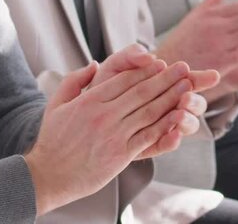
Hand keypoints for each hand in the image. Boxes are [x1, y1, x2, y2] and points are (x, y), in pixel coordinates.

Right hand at [24, 60, 211, 214]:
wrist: (49, 175)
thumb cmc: (53, 140)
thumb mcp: (56, 104)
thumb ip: (74, 81)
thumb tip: (93, 65)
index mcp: (90, 100)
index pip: (124, 80)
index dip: (146, 70)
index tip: (161, 62)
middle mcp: (104, 115)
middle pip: (142, 92)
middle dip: (166, 78)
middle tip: (183, 68)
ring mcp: (114, 134)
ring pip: (149, 112)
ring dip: (171, 98)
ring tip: (187, 87)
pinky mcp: (121, 154)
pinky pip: (149, 136)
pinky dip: (166, 125)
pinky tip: (179, 116)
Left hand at [88, 43, 218, 154]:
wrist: (79, 116)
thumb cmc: (100, 86)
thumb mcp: (114, 66)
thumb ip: (129, 56)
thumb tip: (148, 57)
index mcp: (163, 85)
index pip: (188, 81)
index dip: (198, 78)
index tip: (200, 74)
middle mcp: (166, 105)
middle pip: (192, 104)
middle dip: (194, 99)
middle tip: (189, 95)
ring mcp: (158, 127)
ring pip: (184, 125)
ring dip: (187, 119)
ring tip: (181, 112)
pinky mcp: (146, 145)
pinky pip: (164, 145)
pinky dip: (171, 141)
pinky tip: (174, 135)